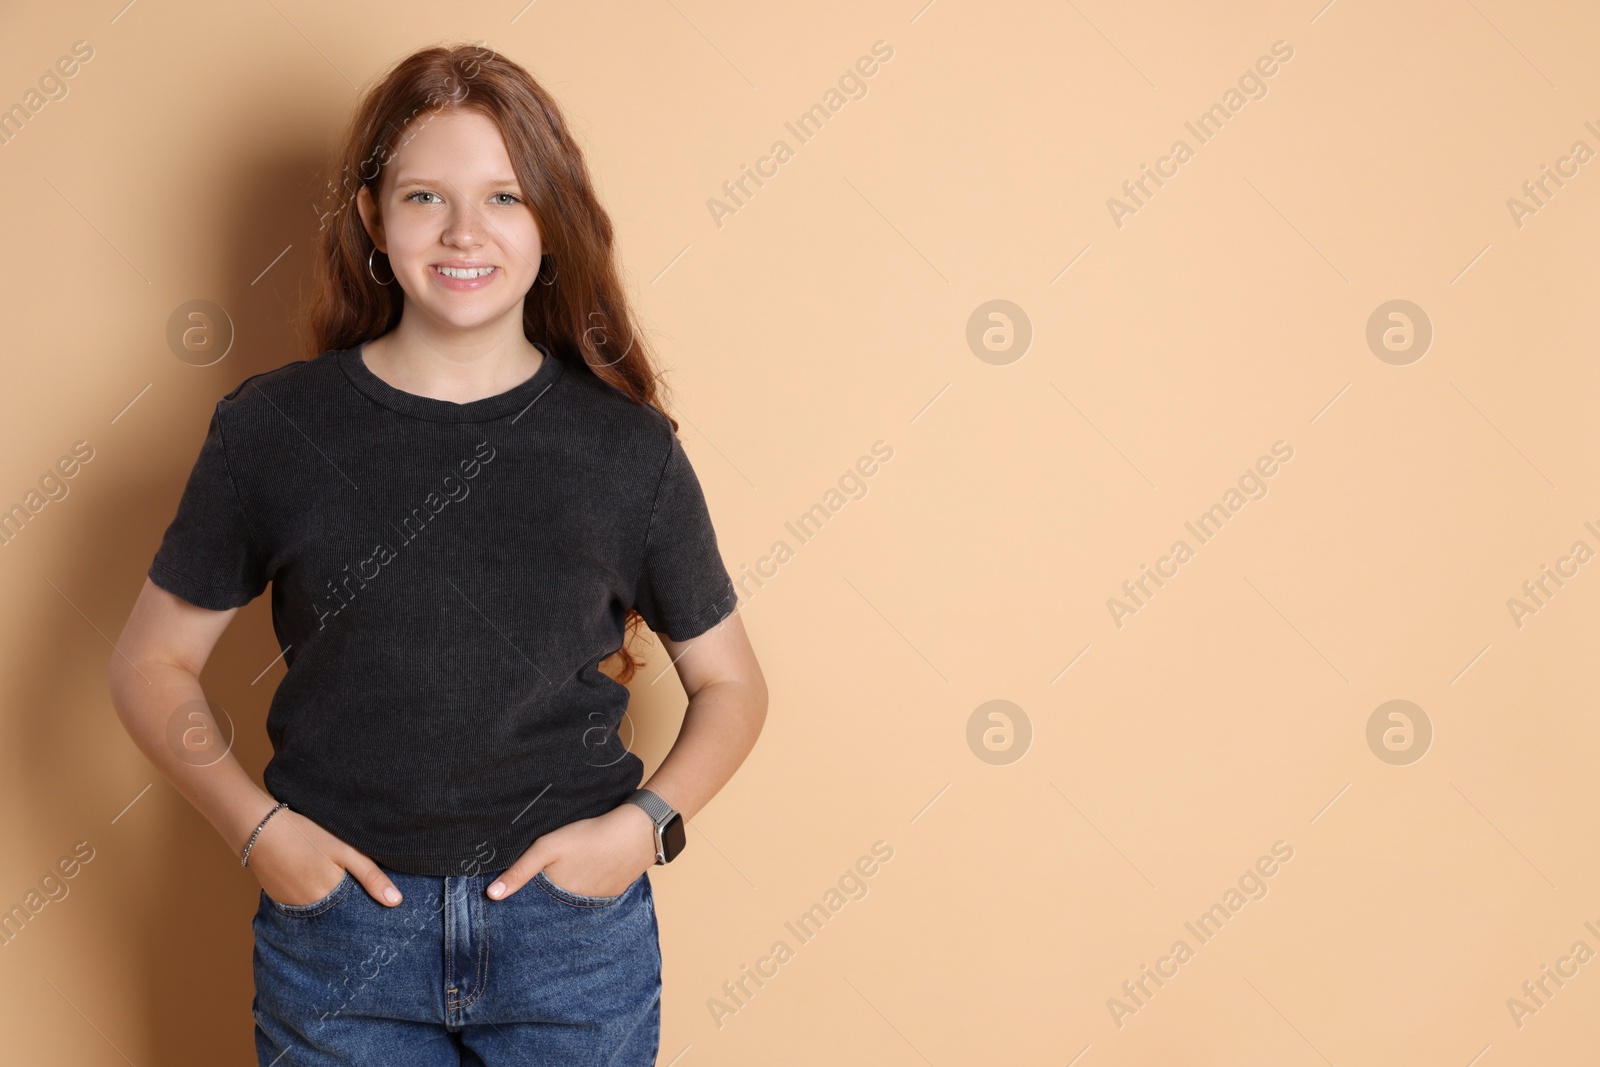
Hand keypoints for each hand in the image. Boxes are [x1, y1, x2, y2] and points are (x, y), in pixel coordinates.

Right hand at [247, 807, 403, 907]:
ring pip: (321, 911)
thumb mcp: (346, 850)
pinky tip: (312, 879)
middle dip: (349, 906)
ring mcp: (292, 908)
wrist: (260, 828)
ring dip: (330, 902)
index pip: (356, 914)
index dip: (366, 907)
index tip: (374, 904)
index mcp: (330, 898)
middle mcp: (310, 910)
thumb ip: (371, 876)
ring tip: (329, 878)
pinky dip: (312, 897)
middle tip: (351, 886)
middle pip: (338, 914)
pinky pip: (303, 907)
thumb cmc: (307, 834)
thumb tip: (396, 902)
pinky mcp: (280, 901)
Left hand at [486, 803, 656, 899]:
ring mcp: (598, 901)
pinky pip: (594, 895)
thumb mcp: (547, 847)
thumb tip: (491, 895)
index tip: (519, 896)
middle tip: (553, 872)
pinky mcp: (613, 892)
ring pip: (575, 899)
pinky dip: (589, 885)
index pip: (537, 907)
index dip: (528, 900)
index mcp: (560, 898)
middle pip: (556, 903)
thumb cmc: (589, 836)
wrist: (637, 832)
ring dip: (569, 891)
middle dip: (548, 897)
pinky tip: (590, 868)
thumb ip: (520, 871)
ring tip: (572, 869)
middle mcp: (578, 907)